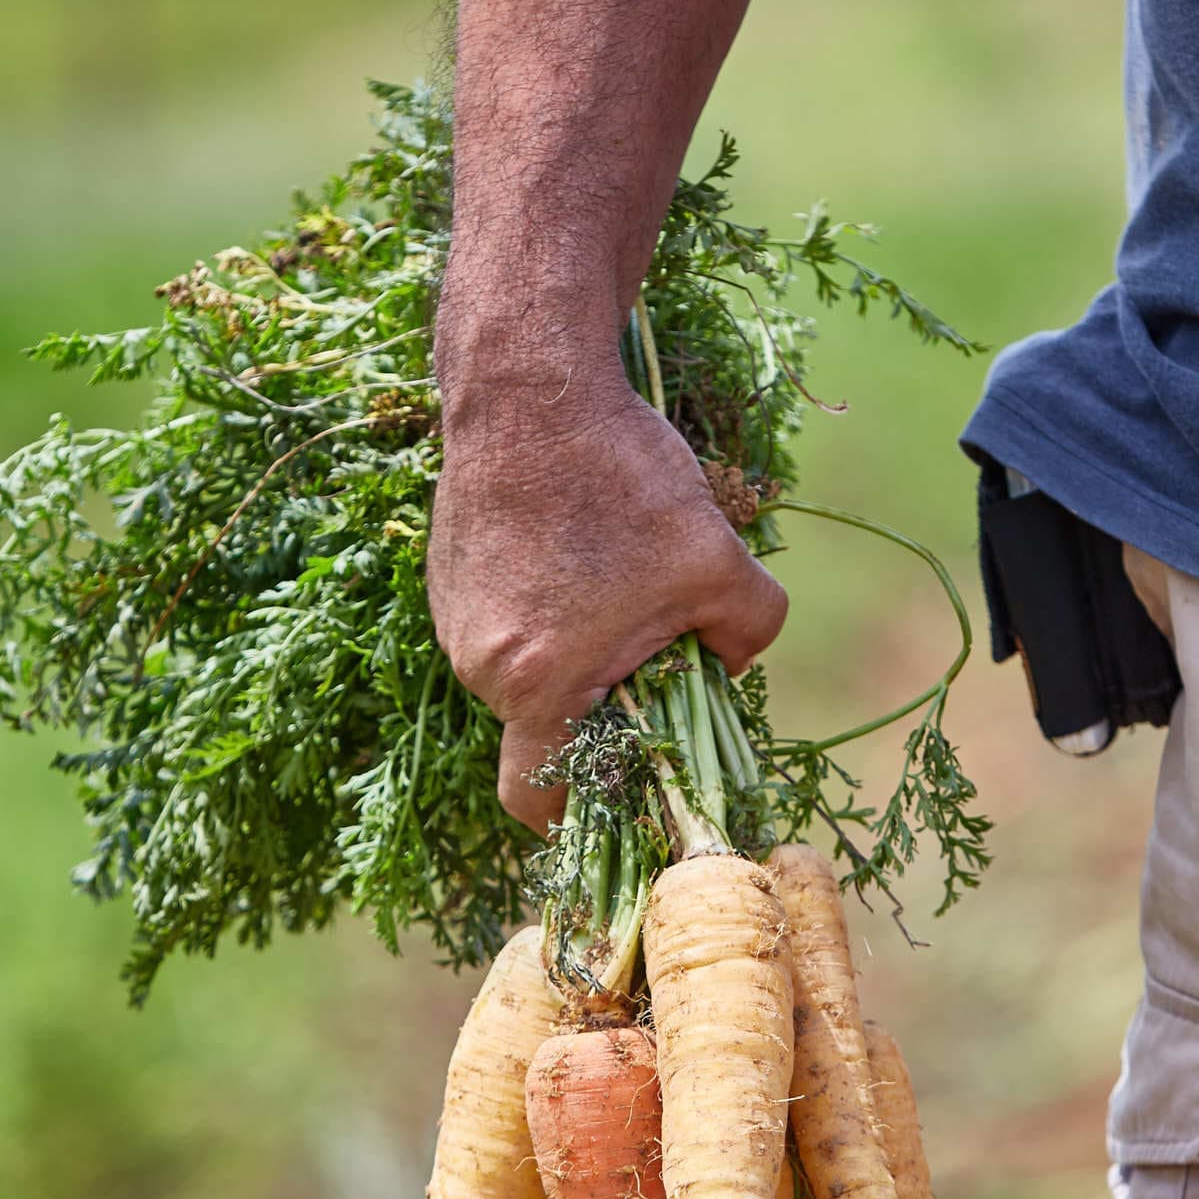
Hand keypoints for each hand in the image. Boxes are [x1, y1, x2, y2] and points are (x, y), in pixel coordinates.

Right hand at [430, 367, 786, 828]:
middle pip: (547, 731)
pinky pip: (508, 628)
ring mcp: (456, 623)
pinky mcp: (450, 581)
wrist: (528, 384)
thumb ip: (748, 636)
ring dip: (582, 654)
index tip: (631, 794)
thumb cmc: (621, 477)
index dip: (585, 814)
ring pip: (531, 676)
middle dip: (607, 710)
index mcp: (541, 682)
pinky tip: (584, 546)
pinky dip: (551, 613)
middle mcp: (482, 666)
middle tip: (658, 654)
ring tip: (621, 579)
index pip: (540, 800)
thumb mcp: (721, 563)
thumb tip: (732, 667)